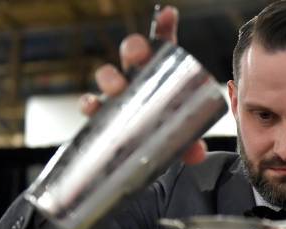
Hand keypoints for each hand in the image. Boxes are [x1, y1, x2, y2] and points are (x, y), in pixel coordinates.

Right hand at [78, 6, 205, 164]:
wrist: (144, 155)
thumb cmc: (164, 136)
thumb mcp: (181, 137)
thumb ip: (191, 144)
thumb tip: (197, 153)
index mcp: (159, 75)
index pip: (162, 46)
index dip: (163, 28)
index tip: (168, 16)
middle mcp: (136, 79)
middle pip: (132, 54)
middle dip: (133, 48)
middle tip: (139, 55)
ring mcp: (117, 95)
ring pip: (108, 75)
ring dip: (109, 77)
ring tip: (116, 88)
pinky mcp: (102, 114)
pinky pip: (90, 103)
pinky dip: (88, 103)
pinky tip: (92, 106)